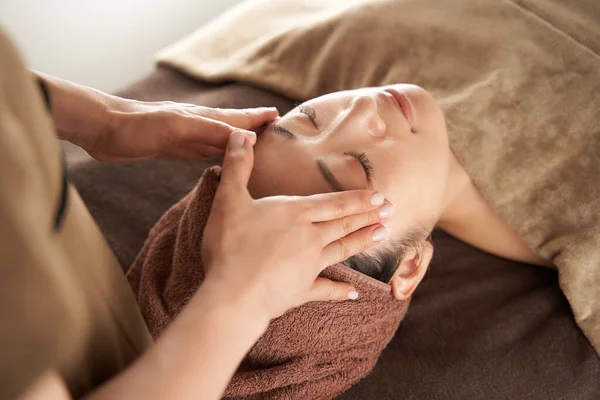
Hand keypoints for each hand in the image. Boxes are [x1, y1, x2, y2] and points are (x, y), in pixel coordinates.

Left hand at [91, 98, 277, 161]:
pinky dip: (216, 153)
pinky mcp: (173, 149)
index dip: (258, 118)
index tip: (279, 117)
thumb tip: (249, 137)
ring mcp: (186, 137)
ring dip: (237, 141)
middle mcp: (198, 126)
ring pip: (219, 140)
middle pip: (233, 128)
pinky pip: (202, 151)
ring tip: (253, 144)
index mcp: (203, 119)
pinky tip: (218, 157)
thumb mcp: (178, 128)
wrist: (102, 128)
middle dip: (253, 129)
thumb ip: (212, 131)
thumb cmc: (138, 127)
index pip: (239, 118)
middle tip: (273, 131)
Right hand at [201, 131, 391, 320]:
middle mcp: (310, 237)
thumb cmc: (230, 245)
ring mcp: (309, 266)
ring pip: (342, 250)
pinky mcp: (302, 291)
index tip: (380, 196)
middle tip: (391, 211)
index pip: (333, 203)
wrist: (234, 294)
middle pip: (344, 224)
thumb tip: (241, 132)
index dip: (357, 199)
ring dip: (363, 242)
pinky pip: (326, 290)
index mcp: (295, 213)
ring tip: (383, 235)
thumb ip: (238, 166)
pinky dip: (340, 291)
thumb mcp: (228, 199)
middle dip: (368, 216)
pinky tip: (354, 293)